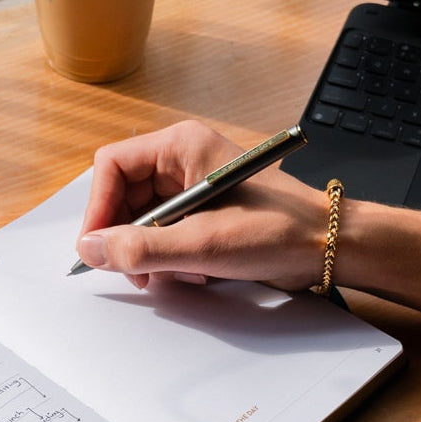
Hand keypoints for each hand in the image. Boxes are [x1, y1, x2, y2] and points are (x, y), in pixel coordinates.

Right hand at [76, 120, 327, 289]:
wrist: (329, 245)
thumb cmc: (277, 229)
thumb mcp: (201, 244)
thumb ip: (141, 248)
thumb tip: (91, 249)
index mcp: (181, 147)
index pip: (113, 167)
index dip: (99, 208)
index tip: (96, 246)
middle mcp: (184, 161)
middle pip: (126, 197)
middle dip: (129, 239)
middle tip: (136, 272)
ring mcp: (195, 187)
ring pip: (145, 221)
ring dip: (153, 254)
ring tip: (178, 275)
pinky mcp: (207, 213)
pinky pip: (169, 234)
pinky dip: (173, 259)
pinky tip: (197, 273)